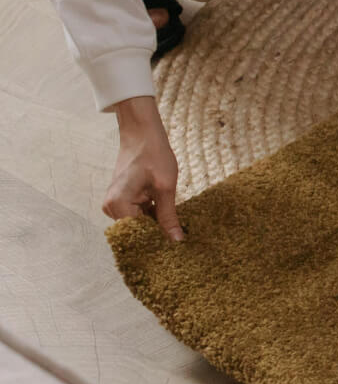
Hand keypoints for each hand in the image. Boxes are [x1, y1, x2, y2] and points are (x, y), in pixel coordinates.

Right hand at [105, 96, 182, 240]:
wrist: (142, 135)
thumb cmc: (153, 155)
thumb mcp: (166, 188)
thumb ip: (168, 216)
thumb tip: (176, 240)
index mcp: (117, 205)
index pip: (138, 235)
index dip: (158, 241)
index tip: (177, 248)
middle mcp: (110, 207)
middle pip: (137, 231)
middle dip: (158, 234)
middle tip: (181, 240)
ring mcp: (114, 204)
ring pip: (138, 224)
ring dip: (156, 225)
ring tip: (176, 229)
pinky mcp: (121, 200)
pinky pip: (137, 215)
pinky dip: (152, 216)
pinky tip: (168, 218)